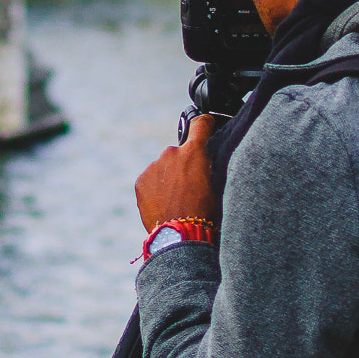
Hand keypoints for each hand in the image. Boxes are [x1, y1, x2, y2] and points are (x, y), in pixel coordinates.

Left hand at [134, 114, 217, 232]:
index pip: (200, 125)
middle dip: (183, 164)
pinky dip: (156, 187)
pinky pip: (151, 179)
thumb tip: (207, 161)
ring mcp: (154, 166)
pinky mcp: (141, 180)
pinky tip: (164, 203)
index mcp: (194, 152)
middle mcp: (171, 153)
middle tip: (189, 186)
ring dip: (169, 177)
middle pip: (179, 153)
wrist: (180, 234)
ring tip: (176, 199)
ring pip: (163, 167)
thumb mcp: (217, 185)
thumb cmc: (205, 213)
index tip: (205, 123)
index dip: (204, 123)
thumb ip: (209, 166)